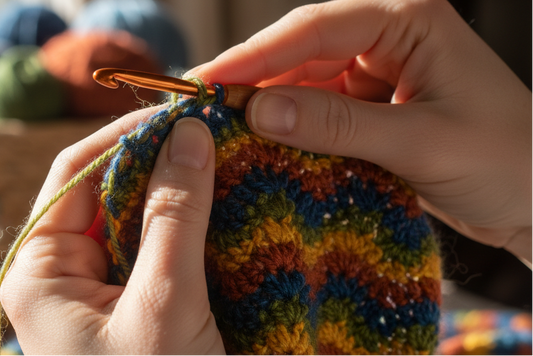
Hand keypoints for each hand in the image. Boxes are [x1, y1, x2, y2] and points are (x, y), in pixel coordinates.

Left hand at [0, 108, 224, 354]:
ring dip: (187, 184)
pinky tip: (231, 200)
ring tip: (231, 157)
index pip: (81, 172)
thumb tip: (192, 134)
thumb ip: (175, 216)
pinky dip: (200, 217)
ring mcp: (113, 280)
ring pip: (147, 211)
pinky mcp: (148, 292)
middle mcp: (73, 268)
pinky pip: (170, 239)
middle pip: (115, 186)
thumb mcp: (163, 302)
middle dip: (164, 156)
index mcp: (44, 269)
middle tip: (217, 130)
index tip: (184, 109)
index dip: (130, 133)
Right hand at [191, 0, 532, 261]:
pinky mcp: (375, 109)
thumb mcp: (421, 142)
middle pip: (304, 53)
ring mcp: (380, 75)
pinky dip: (296, 131)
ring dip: (273, 109)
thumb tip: (261, 113)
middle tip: (208, 110)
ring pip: (308, 84)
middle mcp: (390, 39)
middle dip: (256, 82)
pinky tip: (270, 146)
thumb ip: (339, 126)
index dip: (256, 55)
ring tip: (229, 132)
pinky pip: (323, 114)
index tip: (210, 81)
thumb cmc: (506, 160)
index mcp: (408, 21)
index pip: (315, 28)